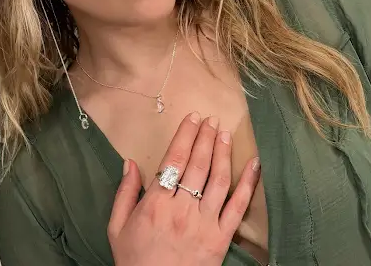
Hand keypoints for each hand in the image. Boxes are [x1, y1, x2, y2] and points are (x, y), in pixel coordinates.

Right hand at [108, 112, 260, 265]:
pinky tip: (254, 164)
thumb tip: (131, 162)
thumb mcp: (117, 228)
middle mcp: (182, 209)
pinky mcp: (222, 238)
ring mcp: (205, 223)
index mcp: (156, 204)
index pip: (174, 160)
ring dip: (223, 153)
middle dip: (205, 138)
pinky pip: (238, 207)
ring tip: (224, 133)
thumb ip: (124, 193)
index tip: (193, 118)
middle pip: (198, 164)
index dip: (185, 136)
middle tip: (211, 120)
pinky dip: (248, 183)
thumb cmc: (134, 260)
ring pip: (218, 179)